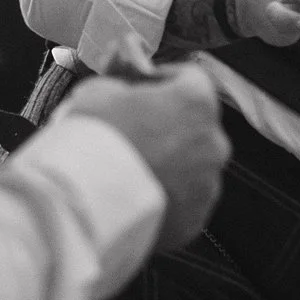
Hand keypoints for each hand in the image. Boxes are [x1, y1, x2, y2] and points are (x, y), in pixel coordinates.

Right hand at [62, 60, 229, 252]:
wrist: (85, 205)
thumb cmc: (93, 141)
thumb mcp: (96, 93)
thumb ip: (118, 87)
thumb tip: (121, 93)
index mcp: (196, 101)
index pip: (190, 79)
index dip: (162, 82)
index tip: (141, 90)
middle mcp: (213, 142)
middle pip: (194, 126)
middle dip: (168, 127)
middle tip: (132, 135)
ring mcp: (208, 185)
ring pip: (192, 167)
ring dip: (169, 166)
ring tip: (129, 174)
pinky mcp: (196, 220)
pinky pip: (183, 202)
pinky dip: (165, 199)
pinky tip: (135, 199)